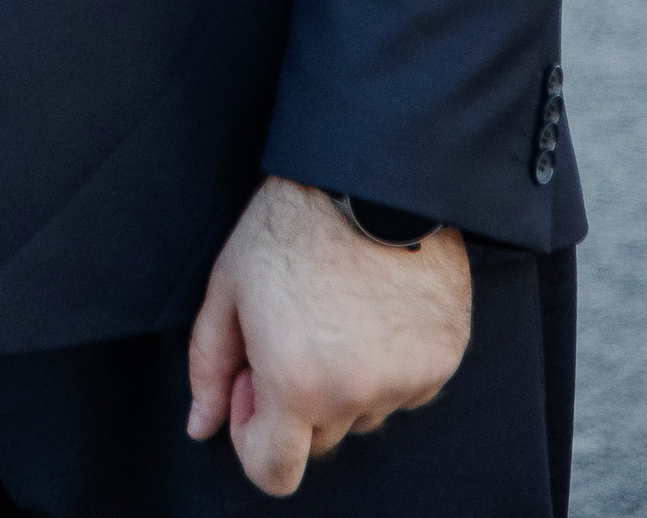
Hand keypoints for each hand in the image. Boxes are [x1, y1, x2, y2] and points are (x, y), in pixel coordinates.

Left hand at [186, 178, 471, 495]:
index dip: (253, 435)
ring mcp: (408, 380)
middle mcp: (357, 395)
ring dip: (347, 380)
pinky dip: (388, 361)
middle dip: (299, 399)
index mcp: (297, 385)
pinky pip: (406, 387)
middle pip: (319, 438)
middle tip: (293, 328)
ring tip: (336, 305)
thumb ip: (210, 366)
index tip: (253, 382)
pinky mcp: (445, 359)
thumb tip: (201, 428)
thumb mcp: (230, 287)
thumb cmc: (290, 225)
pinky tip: (375, 304)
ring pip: (364, 411)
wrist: (370, 174)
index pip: (275, 473)